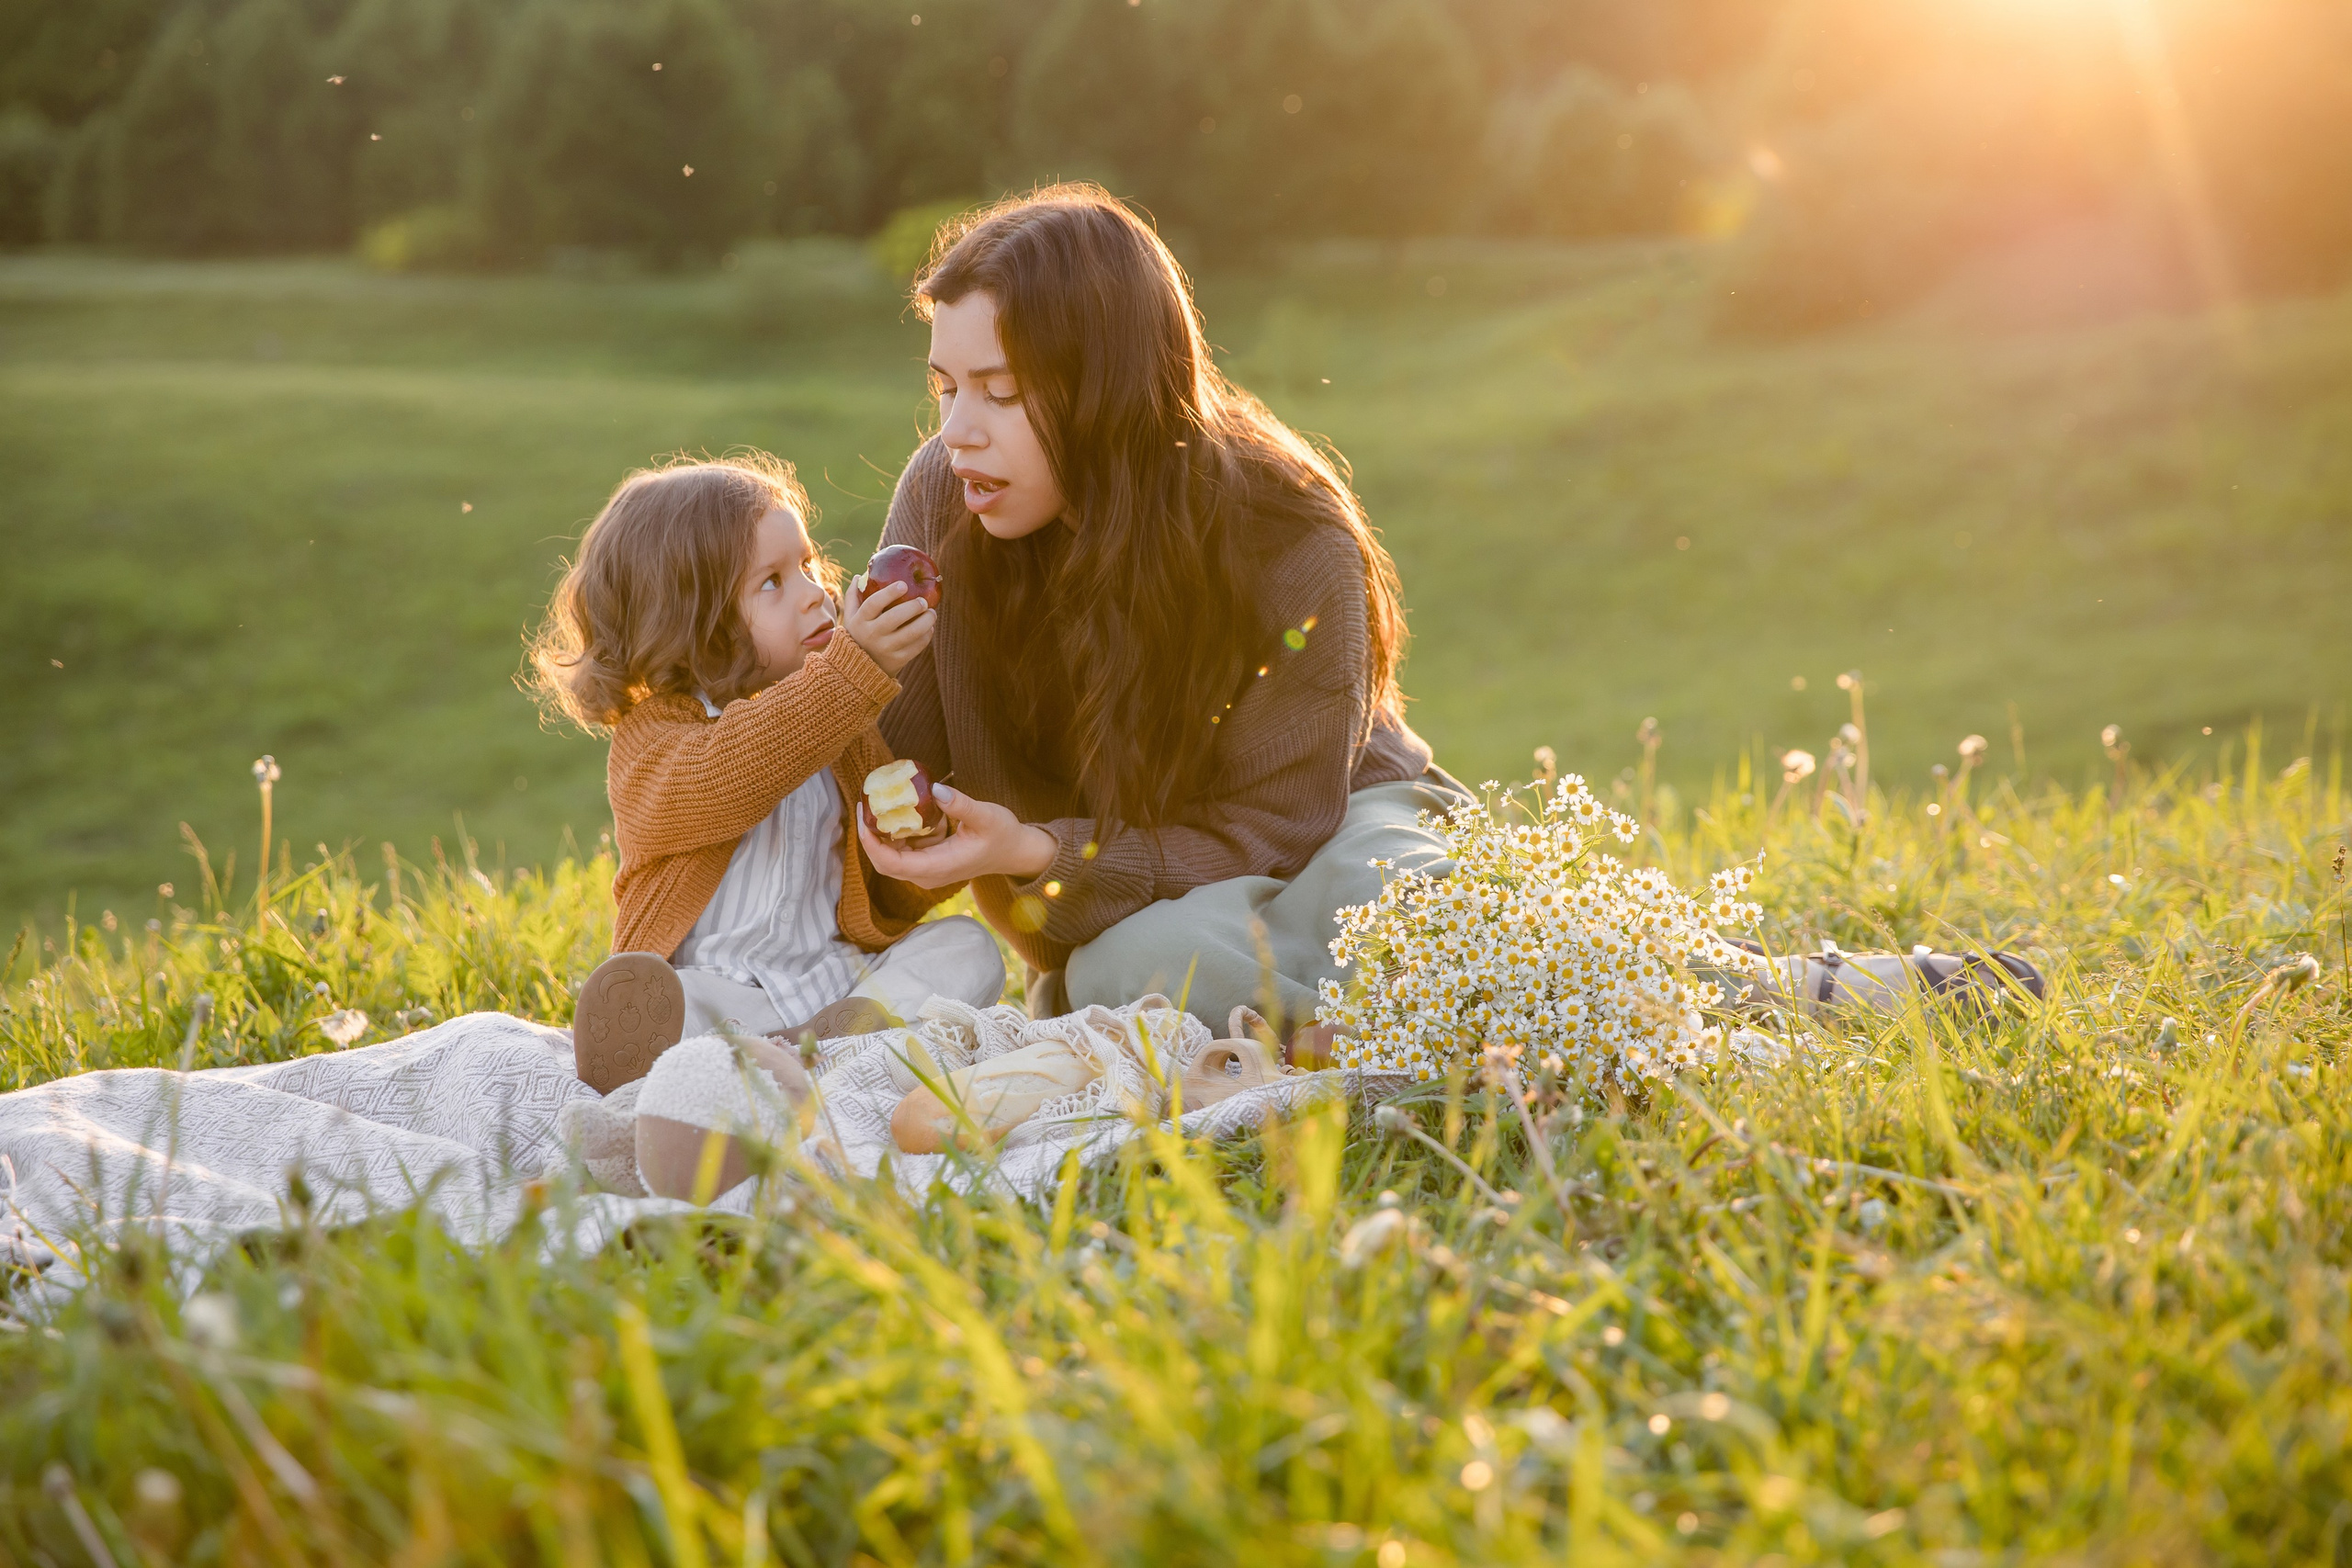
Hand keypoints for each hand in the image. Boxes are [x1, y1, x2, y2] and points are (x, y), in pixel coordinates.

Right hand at [841, 580, 934, 677]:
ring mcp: (885, 648)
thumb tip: (859, 576)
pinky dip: (926, 636)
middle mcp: (872, 635)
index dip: (889, 593)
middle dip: (913, 606)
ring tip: (931, 613)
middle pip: (895, 617)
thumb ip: (853, 596)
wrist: (858, 670)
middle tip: (923, 600)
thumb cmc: (858, 635)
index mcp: (860, 621)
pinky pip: (917, 646)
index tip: (904, 585)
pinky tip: (929, 628)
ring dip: (926, 621)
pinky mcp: (897, 660)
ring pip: (911, 633)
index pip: (873, 604)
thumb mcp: (851, 618)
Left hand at [859, 784, 1056, 888]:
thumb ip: (961, 804)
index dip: (871, 843)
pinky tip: (901, 808)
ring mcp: (927, 870)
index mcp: (939, 867)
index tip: (864, 817)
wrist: (1014, 852)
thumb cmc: (1003, 835)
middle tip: (866, 805)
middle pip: (885, 863)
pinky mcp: (928, 862)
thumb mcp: (987, 816)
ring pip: (892, 856)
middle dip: (870, 836)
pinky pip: (903, 849)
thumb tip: (935, 789)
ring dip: (883, 831)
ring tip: (879, 801)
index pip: (892, 864)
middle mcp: (928, 874)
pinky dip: (897, 830)